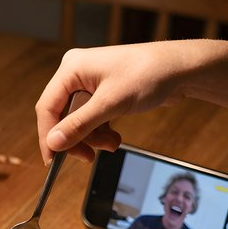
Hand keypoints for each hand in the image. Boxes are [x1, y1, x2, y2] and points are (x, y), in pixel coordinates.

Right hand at [35, 42, 195, 162]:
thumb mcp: (111, 104)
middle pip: (61, 117)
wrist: (180, 70)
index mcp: (72, 68)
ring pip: (77, 122)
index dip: (48, 136)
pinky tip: (114, 137)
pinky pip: (91, 120)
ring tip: (112, 143)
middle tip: (88, 157)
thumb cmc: (148, 75)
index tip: (53, 160)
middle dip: (77, 138)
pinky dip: (101, 132)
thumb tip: (53, 143)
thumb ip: (79, 125)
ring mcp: (90, 84)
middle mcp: (77, 75)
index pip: (47, 107)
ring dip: (92, 138)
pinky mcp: (103, 94)